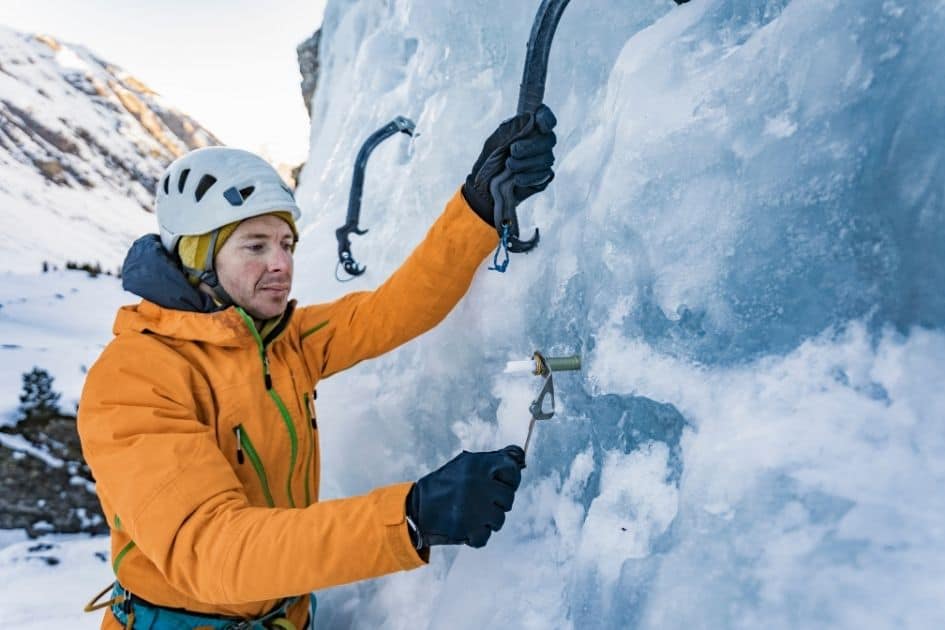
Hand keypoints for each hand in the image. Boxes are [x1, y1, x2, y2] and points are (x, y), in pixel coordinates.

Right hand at [407, 445, 525, 547]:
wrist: (417, 508)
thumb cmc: (444, 484)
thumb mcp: (466, 463)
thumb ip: (494, 459)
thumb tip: (519, 455)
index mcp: (479, 465)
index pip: (512, 469)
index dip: (510, 479)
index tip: (501, 483)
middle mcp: (480, 484)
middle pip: (508, 498)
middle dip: (497, 502)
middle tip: (479, 501)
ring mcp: (476, 507)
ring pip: (500, 519)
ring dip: (487, 520)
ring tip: (470, 514)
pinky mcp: (469, 528)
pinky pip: (485, 536)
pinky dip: (476, 536)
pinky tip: (464, 526)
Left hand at [462, 105, 556, 225]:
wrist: (485, 187)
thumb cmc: (490, 159)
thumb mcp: (496, 141)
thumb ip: (512, 130)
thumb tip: (530, 120)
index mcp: (530, 127)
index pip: (546, 117)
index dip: (547, 119)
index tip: (540, 124)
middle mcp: (541, 142)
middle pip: (549, 140)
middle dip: (531, 146)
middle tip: (513, 151)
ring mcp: (544, 160)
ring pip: (547, 158)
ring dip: (526, 163)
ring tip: (508, 166)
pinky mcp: (544, 178)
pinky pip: (544, 175)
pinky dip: (529, 177)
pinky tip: (516, 179)